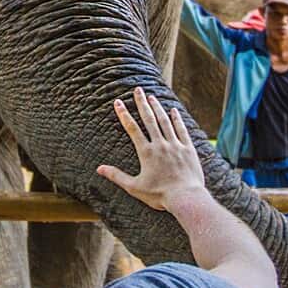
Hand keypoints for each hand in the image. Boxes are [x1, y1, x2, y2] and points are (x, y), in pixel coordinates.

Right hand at [97, 87, 205, 210]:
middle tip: (137, 90)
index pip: (132, 129)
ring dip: (158, 108)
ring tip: (152, 96)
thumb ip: (117, 176)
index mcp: (146, 152)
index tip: (118, 102)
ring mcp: (175, 145)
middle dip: (142, 103)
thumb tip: (99, 169)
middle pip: (149, 119)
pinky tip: (173, 110)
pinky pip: (181, 129)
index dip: (124, 114)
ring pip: (165, 121)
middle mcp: (160, 144)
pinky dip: (177, 119)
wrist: (186, 197)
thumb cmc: (159, 195)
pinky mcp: (188, 149)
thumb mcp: (134, 187)